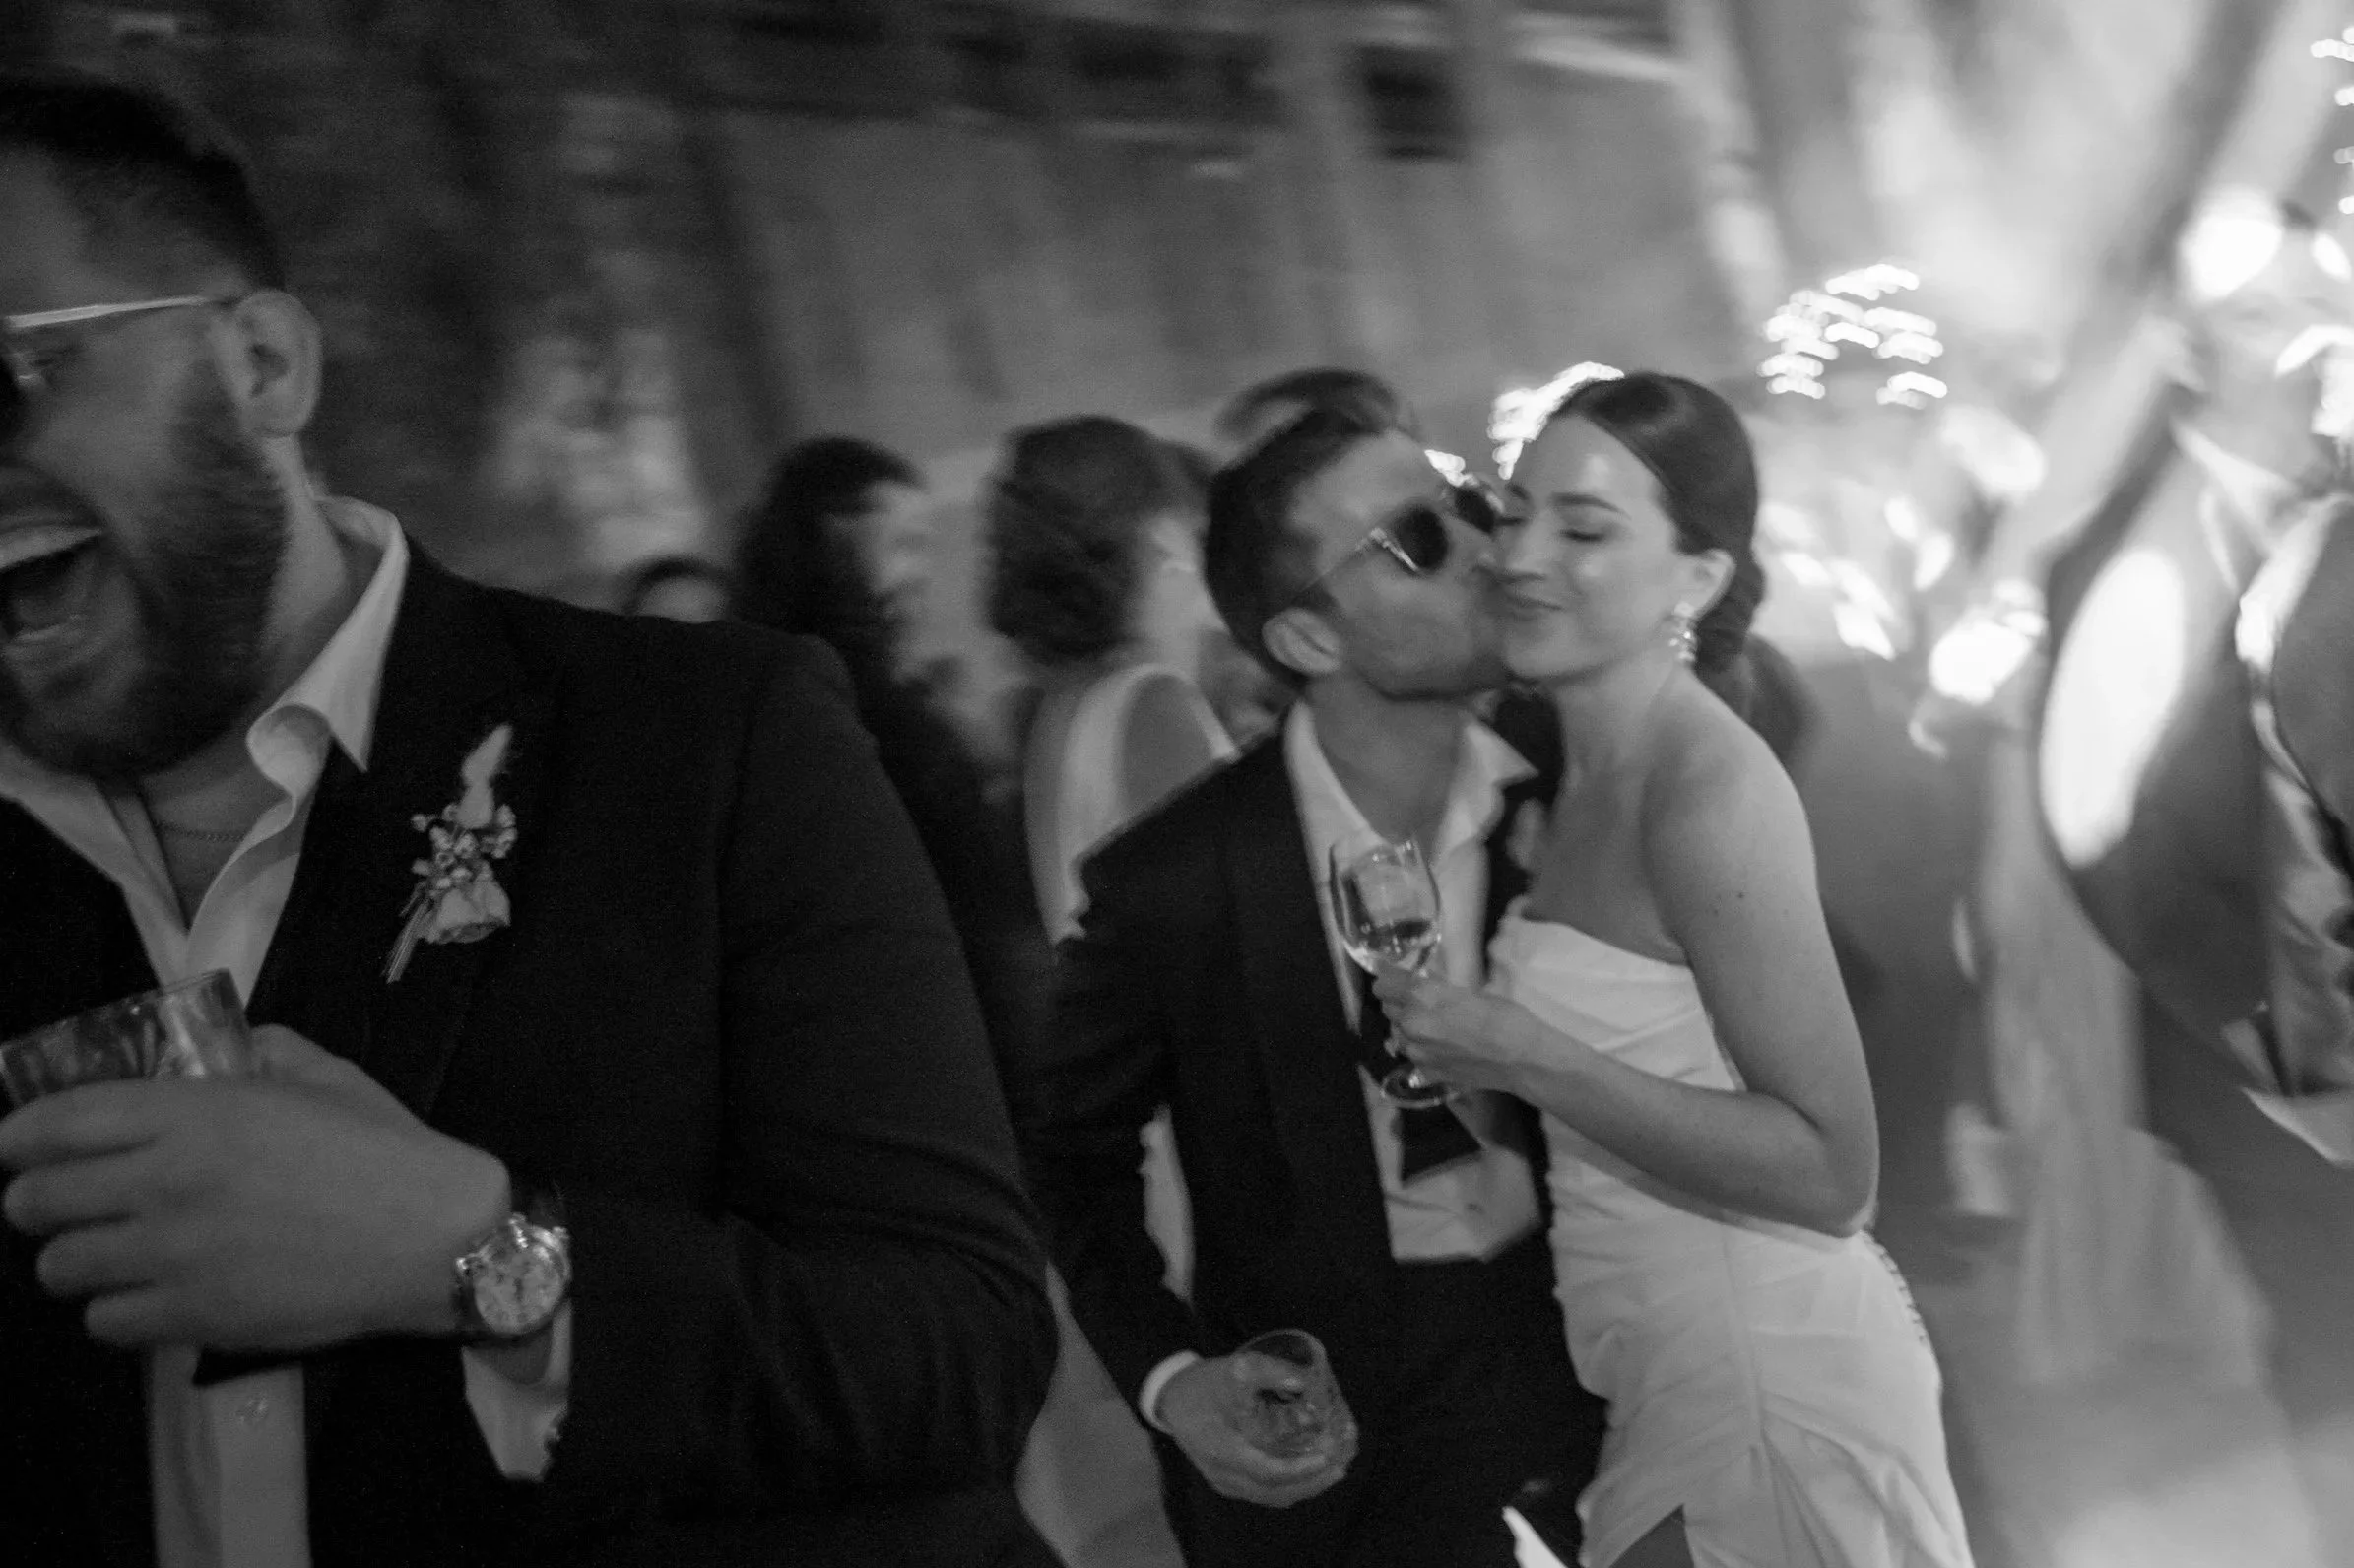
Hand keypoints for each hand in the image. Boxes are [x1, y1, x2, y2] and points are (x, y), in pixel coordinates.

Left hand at [0, 1026, 509, 1351]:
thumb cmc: (386, 1149)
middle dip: (36, 1200)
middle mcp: (165, 1183)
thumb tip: (216, 1055)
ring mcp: (173, 1257)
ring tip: (113, 1254)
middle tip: (67, 1203)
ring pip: (59, 1269)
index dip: (17, 1137)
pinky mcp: (192, 1318)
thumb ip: (258, 1054)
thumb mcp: (325, 1077)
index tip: (19, 1147)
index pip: (53, 1124)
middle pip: (33, 1202)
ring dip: (77, 1258)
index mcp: (193, 1113)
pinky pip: (104, 1322)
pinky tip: (152, 1294)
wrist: (438, 1238)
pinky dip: (116, 1311)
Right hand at [1157, 1354, 1354, 1507]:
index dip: (1300, 1468)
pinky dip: (1292, 1484)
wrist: (1171, 1400)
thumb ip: (1266, 1371)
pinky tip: (1312, 1470)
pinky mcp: (1230, 1483)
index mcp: (1222, 1449)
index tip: (1328, 1456)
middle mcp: (1225, 1475)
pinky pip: (1266, 1492)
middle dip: (1314, 1480)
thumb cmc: (1202, 1385)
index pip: (1266, 1471)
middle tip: (1342, 1461)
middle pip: (1276, 1490)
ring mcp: (1226, 1483)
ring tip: (1336, 1466)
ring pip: (1274, 1496)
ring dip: (1307, 1485)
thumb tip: (1303, 1382)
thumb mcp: (1231, 1369)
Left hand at [1371, 968, 1546, 1094]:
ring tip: (1431, 1027)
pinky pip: (1413, 1058)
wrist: (1523, 1060)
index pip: (1383, 984)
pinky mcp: (1427, 1074)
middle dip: (1398, 1003)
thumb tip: (1424, 985)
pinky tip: (1441, 1051)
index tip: (1395, 977)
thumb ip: (1438, 990)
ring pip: (1397, 1035)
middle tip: (1419, 1001)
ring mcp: (1416, 1053)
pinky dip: (1422, 1053)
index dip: (1389, 979)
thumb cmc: (1505, 1016)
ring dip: (1407, 1029)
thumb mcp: (1469, 991)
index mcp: (1422, 996)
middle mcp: (1411, 1024)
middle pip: (1387, 1008)